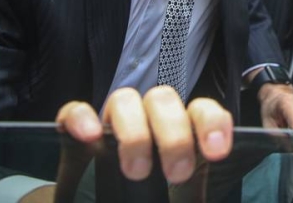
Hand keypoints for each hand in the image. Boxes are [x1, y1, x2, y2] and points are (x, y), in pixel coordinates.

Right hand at [36, 86, 233, 201]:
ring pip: (124, 99)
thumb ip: (194, 197)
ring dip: (134, 132)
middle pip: (163, 99)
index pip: (200, 111)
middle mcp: (147, 122)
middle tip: (178, 174)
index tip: (218, 151)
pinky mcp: (76, 138)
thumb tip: (201, 199)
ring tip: (137, 171)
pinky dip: (81, 118)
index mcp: (180, 134)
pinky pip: (74, 111)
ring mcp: (111, 127)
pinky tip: (90, 136)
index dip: (212, 123)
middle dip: (174, 133)